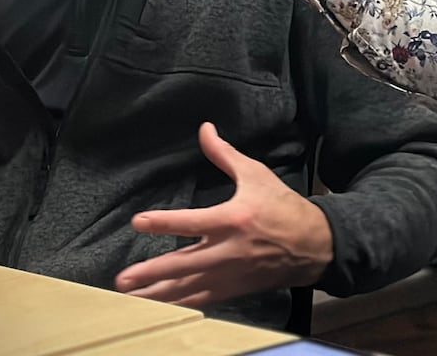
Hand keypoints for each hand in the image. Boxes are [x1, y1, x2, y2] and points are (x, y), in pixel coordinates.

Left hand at [115, 122, 332, 308]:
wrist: (313, 245)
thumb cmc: (282, 206)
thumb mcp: (255, 174)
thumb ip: (224, 154)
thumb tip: (204, 129)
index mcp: (232, 219)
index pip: (191, 222)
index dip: (164, 222)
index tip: (139, 221)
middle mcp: (228, 251)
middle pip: (183, 264)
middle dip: (151, 273)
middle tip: (123, 280)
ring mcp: (230, 274)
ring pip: (188, 288)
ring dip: (158, 295)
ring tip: (131, 300)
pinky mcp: (234, 289)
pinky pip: (202, 300)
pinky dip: (180, 305)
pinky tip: (159, 308)